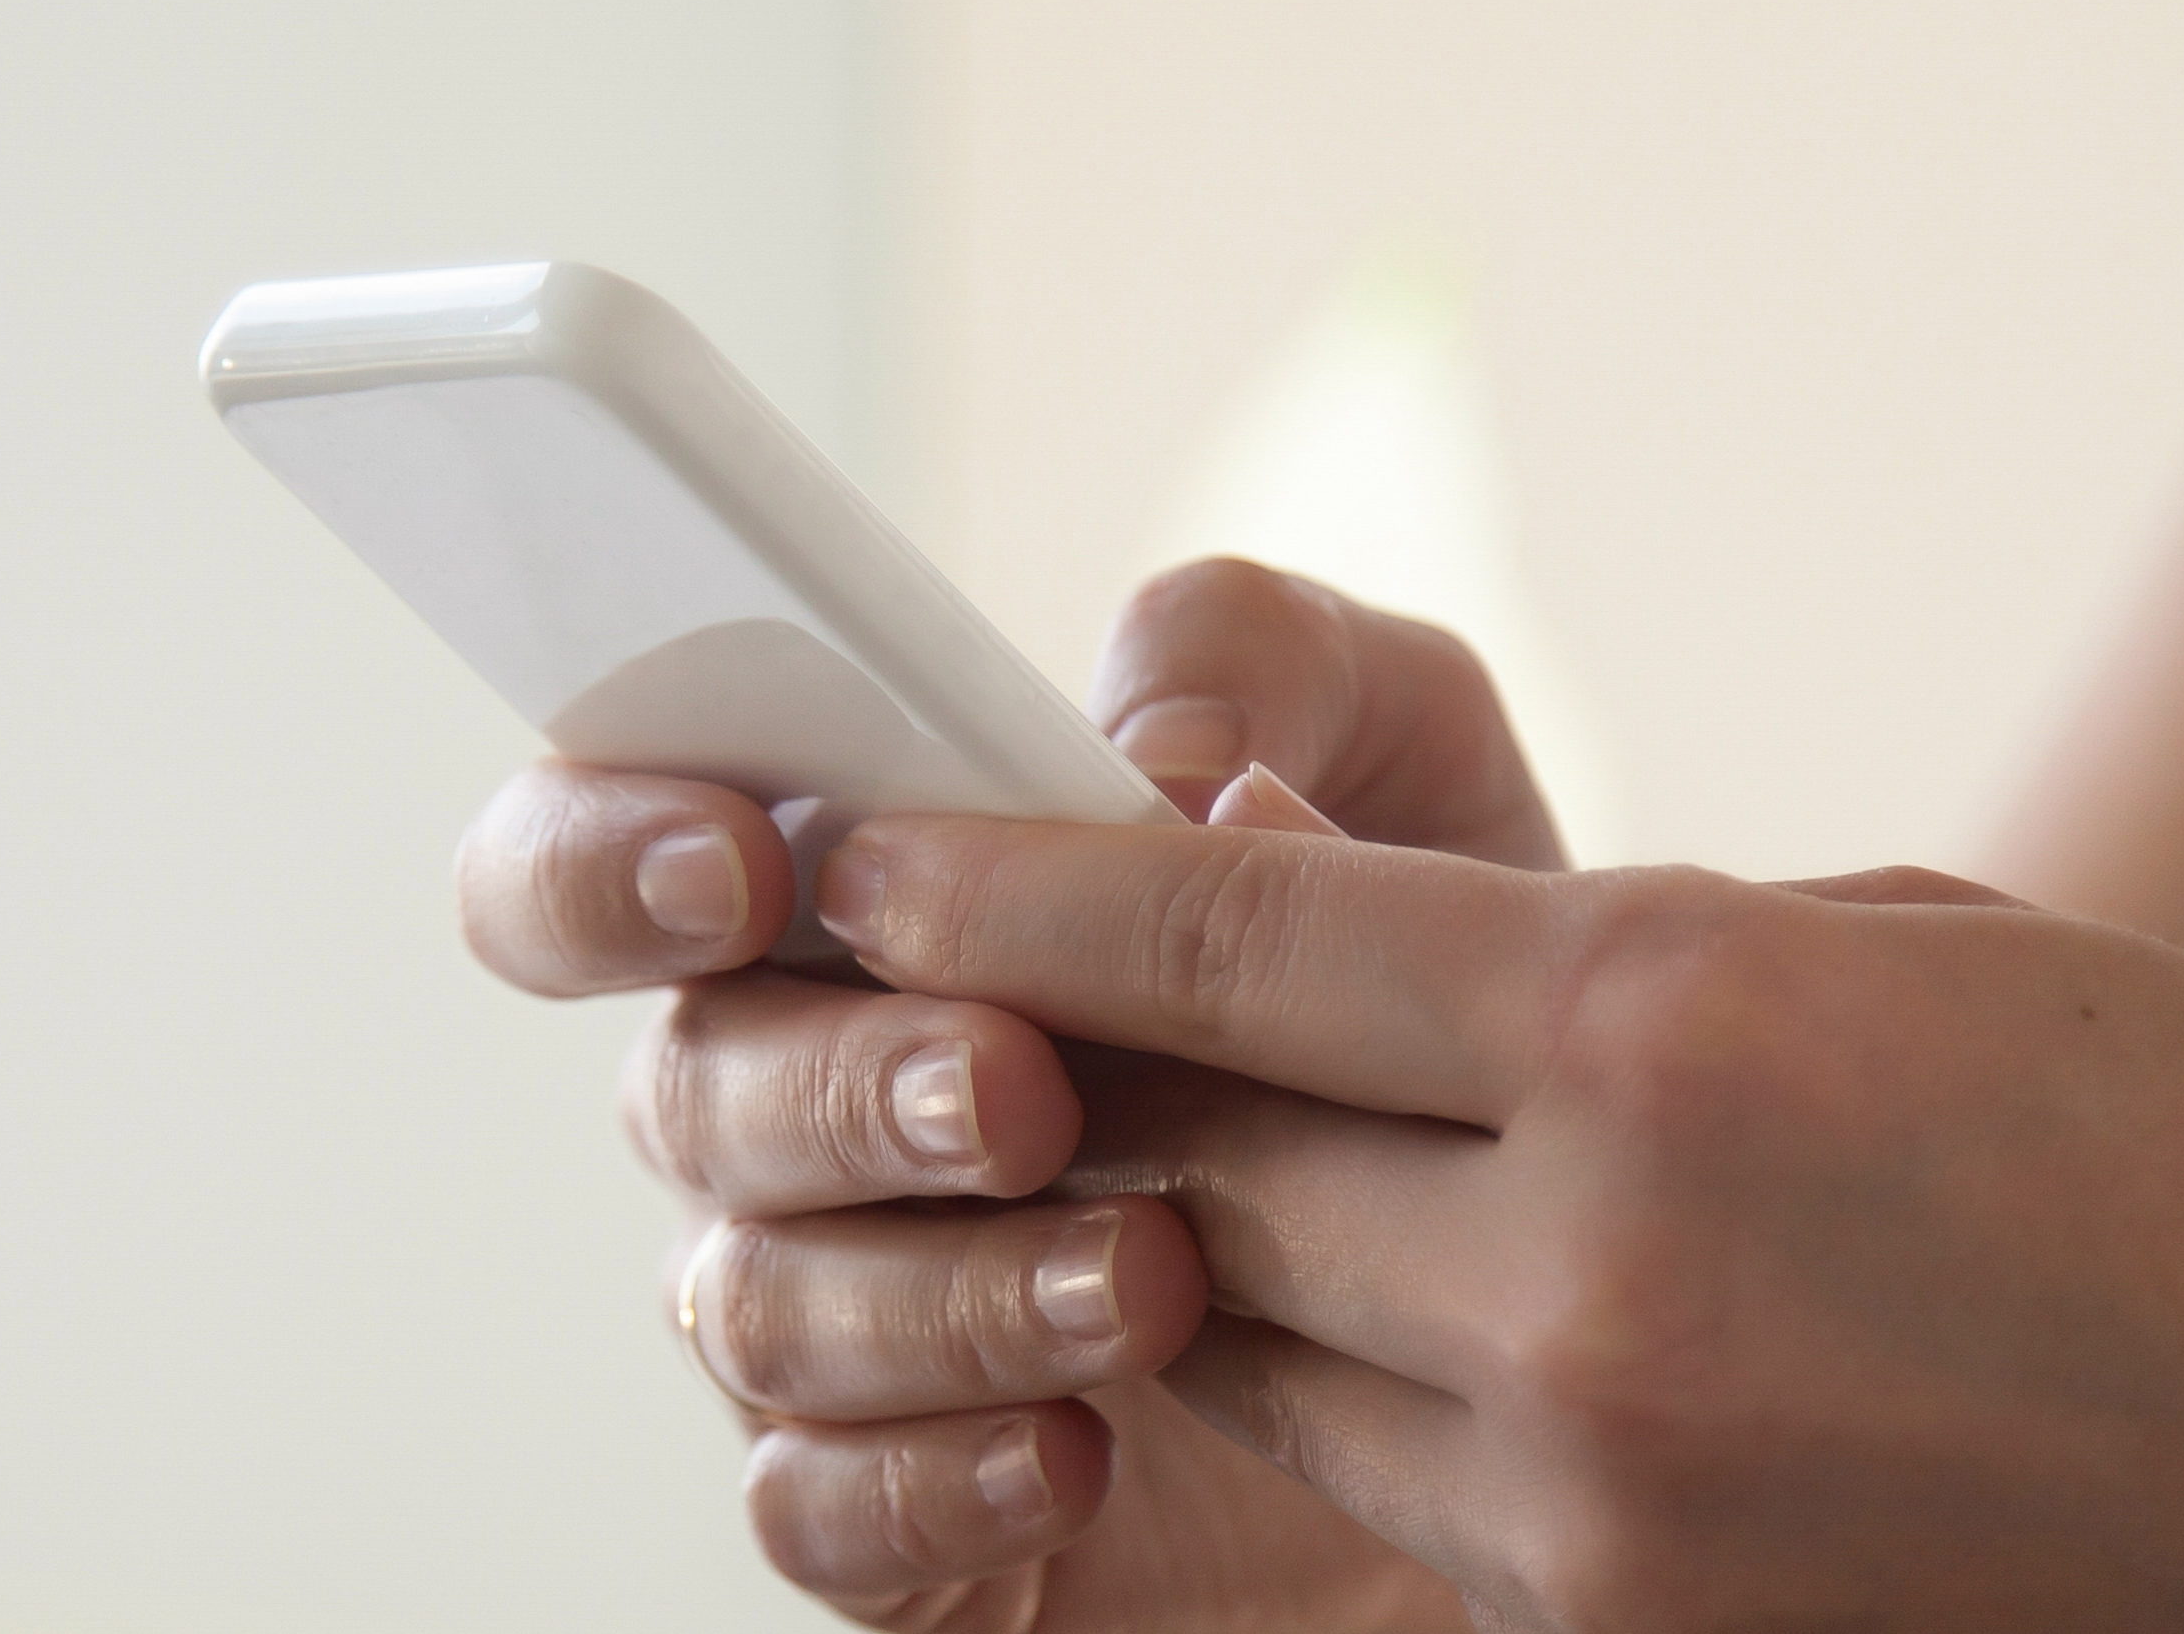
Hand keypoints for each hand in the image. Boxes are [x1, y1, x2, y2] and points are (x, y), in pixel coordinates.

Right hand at [456, 560, 1561, 1629]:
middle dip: (842, 1084)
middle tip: (1023, 1089)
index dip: (603, 855)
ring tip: (1152, 1279)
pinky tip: (1076, 1451)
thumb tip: (1148, 737)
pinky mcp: (901, 1516)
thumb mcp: (1422, 782)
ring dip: (942, 1289)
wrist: (1586, 1309)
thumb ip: (1279, 667)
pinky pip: (813, 1515)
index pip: (598, 858)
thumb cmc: (1441, 1014)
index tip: (741, 866)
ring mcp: (841, 1319)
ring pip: (756, 1307)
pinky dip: (930, 1478)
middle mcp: (798, 1113)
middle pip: (681, 1089)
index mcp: (845, 915)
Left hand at [807, 801, 2183, 1628]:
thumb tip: (1354, 952)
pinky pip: (1396, 1487)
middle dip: (1066, 1071)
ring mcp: (1603, 1493)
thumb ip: (1588, 961)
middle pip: (1184, 1158)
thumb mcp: (1884, 945)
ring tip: (1196, 1153)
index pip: (1204, 942)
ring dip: (1205, 1243)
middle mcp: (1589, 1272)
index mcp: (1655, 1024)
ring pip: (1262, 1340)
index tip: (849, 843)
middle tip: (978, 999)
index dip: (990, 885)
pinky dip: (1363, 1390)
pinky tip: (1411, 1314)